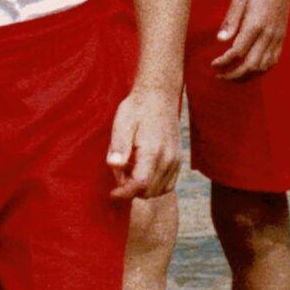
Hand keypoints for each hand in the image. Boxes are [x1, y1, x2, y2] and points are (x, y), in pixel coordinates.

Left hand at [106, 83, 182, 199]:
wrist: (159, 96)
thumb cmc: (137, 109)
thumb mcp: (123, 123)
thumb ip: (119, 146)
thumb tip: (114, 166)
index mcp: (153, 151)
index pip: (141, 184)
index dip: (125, 193)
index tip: (112, 193)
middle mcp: (168, 159)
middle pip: (149, 191)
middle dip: (131, 190)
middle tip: (119, 173)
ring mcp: (175, 161)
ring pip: (158, 190)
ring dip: (142, 188)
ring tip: (130, 170)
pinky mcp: (178, 160)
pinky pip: (168, 185)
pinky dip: (154, 185)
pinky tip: (142, 171)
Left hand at [210, 0, 289, 79]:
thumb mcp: (238, 0)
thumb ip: (230, 22)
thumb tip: (220, 41)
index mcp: (255, 24)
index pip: (238, 52)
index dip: (224, 62)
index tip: (213, 64)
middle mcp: (268, 34)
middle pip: (251, 65)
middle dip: (234, 75)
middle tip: (220, 76)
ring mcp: (277, 38)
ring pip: (263, 67)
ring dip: (247, 76)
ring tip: (232, 76)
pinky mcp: (281, 39)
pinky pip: (272, 62)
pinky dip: (260, 71)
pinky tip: (249, 70)